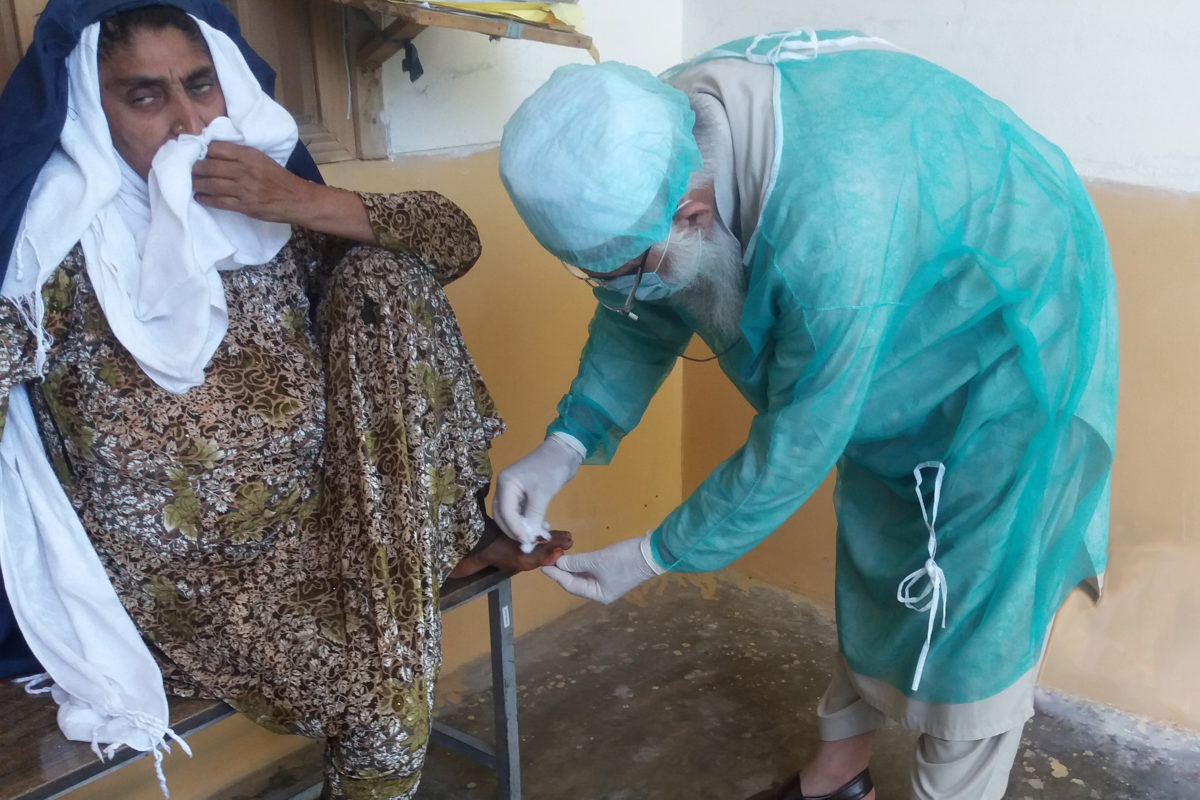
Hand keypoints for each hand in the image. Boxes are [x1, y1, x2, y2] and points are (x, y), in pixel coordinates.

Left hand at [192, 142, 375, 242]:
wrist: (297, 199)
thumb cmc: (279, 178)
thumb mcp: (262, 159)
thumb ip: (241, 156)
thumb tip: (215, 152)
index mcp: (249, 155)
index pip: (216, 148)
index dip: (203, 150)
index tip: (196, 153)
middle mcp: (244, 170)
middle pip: (208, 165)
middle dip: (194, 168)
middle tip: (188, 170)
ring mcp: (243, 189)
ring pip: (210, 183)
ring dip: (196, 184)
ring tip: (190, 183)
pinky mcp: (244, 205)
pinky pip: (218, 201)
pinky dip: (206, 199)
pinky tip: (199, 198)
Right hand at [493, 434, 582, 550]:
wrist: (565, 451)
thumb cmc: (551, 468)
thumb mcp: (542, 494)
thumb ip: (534, 517)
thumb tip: (532, 539)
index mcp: (505, 484)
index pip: (505, 513)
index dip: (515, 530)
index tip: (528, 542)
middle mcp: (505, 488)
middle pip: (504, 516)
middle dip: (516, 531)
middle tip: (532, 542)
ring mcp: (513, 490)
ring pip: (512, 516)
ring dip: (524, 527)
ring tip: (540, 535)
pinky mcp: (523, 493)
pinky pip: (521, 512)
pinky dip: (529, 521)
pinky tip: (542, 527)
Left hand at [541, 533, 664, 603]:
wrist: (652, 552)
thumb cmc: (624, 560)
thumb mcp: (597, 560)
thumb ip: (576, 562)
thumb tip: (559, 563)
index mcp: (599, 595)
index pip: (571, 585)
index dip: (556, 575)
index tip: (543, 566)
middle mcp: (602, 592)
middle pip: (576, 582)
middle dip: (562, 572)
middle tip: (548, 560)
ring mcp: (608, 582)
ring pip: (584, 576)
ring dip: (572, 567)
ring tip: (557, 558)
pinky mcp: (612, 571)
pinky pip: (591, 570)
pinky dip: (581, 564)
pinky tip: (573, 557)